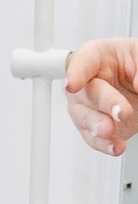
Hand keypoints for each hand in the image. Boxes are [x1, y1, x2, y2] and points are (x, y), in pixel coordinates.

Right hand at [65, 39, 137, 155]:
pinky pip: (94, 139)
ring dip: (97, 127)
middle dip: (103, 103)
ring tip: (110, 131)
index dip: (75, 73)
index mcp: (97, 57)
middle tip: (121, 112)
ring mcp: (89, 106)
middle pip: (85, 93)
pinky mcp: (95, 127)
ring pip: (84, 118)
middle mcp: (88, 82)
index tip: (72, 84)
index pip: (83, 61)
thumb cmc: (133, 64)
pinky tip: (115, 146)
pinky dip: (104, 145)